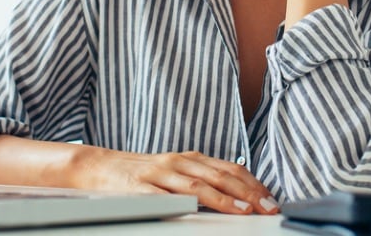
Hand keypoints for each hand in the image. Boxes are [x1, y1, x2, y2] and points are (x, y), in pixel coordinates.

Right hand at [72, 148, 278, 214]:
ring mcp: (159, 174)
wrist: (98, 167)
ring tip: (244, 210)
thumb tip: (238, 195)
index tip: (271, 199)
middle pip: (219, 176)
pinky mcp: (139, 189)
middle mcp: (178, 163)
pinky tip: (196, 211)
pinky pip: (163, 197)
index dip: (253, 184)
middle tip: (268, 207)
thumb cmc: (141, 174)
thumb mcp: (176, 172)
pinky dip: (182, 203)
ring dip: (223, 199)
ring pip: (196, 186)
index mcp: (190, 159)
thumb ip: (202, 180)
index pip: (229, 169)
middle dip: (248, 193)